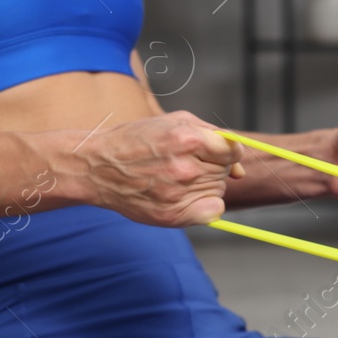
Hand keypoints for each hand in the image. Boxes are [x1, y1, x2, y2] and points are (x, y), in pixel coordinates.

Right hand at [73, 111, 245, 225]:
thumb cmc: (137, 140)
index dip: (226, 152)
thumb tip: (241, 170)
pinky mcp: (172, 215)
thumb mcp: (173, 123)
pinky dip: (207, 205)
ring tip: (175, 177)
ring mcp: (178, 193)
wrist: (96, 167)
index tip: (213, 153)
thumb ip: (214, 137)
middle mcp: (185, 168)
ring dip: (204, 184)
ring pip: (219, 189)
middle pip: (225, 171)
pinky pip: (214, 211)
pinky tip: (185, 196)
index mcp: (186, 139)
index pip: (234, 151)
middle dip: (211, 165)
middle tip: (181, 163)